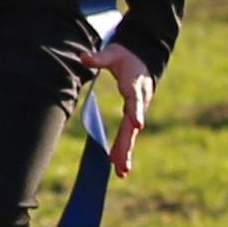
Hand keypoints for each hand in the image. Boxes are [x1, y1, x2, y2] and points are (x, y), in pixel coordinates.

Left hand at [93, 41, 155, 174]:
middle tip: (123, 165)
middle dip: (127, 144)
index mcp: (135, 86)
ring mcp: (137, 110)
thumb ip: (99, 58)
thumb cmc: (126, 57)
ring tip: (121, 172)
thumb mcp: (113, 54)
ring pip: (131, 133)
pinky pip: (128, 133)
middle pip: (132, 125)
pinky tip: (117, 163)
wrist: (144, 59)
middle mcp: (139, 102)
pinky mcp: (133, 115)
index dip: (137, 111)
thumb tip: (83, 57)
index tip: (138, 123)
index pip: (135, 100)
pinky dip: (124, 147)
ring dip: (125, 152)